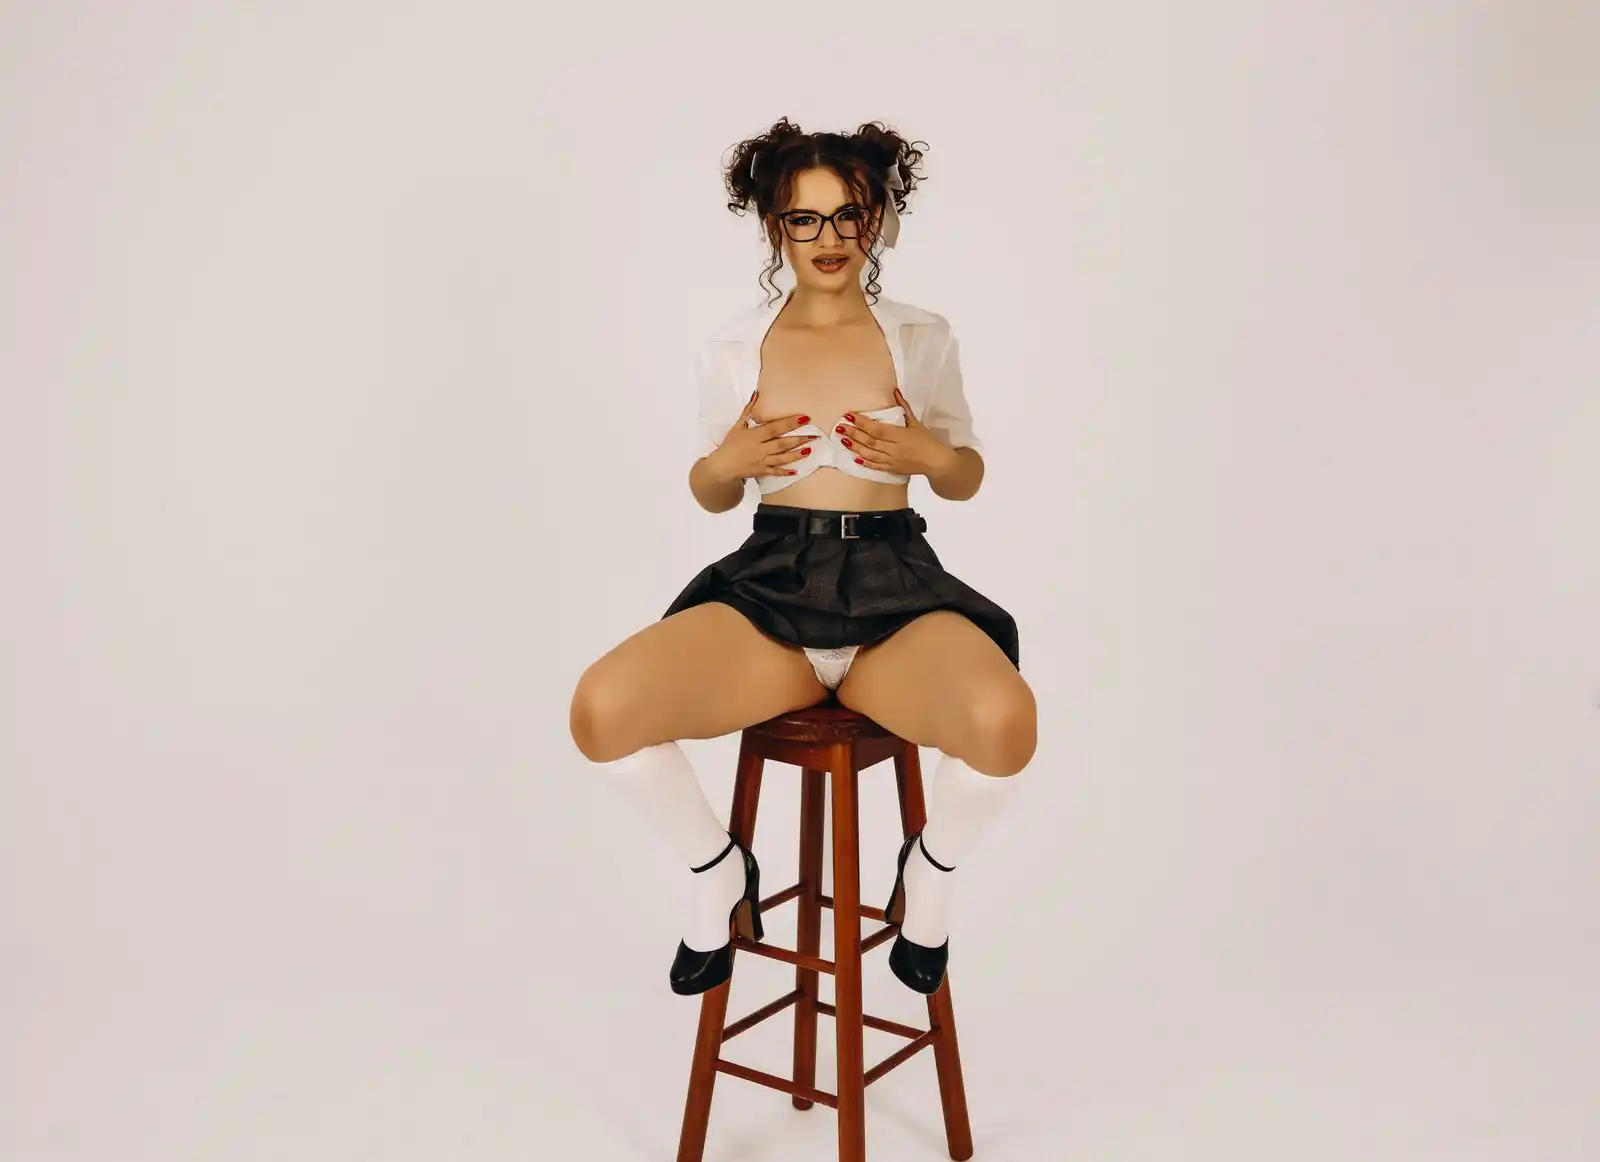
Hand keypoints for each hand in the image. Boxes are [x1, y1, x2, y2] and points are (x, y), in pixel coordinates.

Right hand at [706, 393, 816, 482]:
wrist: (721, 466)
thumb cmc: (730, 444)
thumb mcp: (738, 426)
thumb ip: (748, 410)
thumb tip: (756, 394)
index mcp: (754, 436)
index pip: (775, 428)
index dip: (789, 423)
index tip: (804, 418)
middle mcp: (759, 449)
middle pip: (782, 444)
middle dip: (799, 439)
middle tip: (814, 435)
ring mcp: (761, 461)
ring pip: (782, 458)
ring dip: (796, 455)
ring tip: (809, 450)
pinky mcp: (761, 471)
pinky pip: (775, 472)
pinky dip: (785, 472)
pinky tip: (796, 470)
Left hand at [835, 388, 956, 477]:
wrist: (936, 462)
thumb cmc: (927, 440)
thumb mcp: (916, 422)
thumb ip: (903, 407)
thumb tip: (895, 391)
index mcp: (900, 435)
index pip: (876, 429)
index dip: (862, 422)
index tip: (850, 416)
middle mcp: (894, 449)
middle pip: (870, 441)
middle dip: (853, 434)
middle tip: (840, 427)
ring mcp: (892, 460)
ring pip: (869, 454)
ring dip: (855, 447)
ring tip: (843, 440)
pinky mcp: (892, 469)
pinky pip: (875, 466)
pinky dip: (865, 462)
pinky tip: (855, 457)